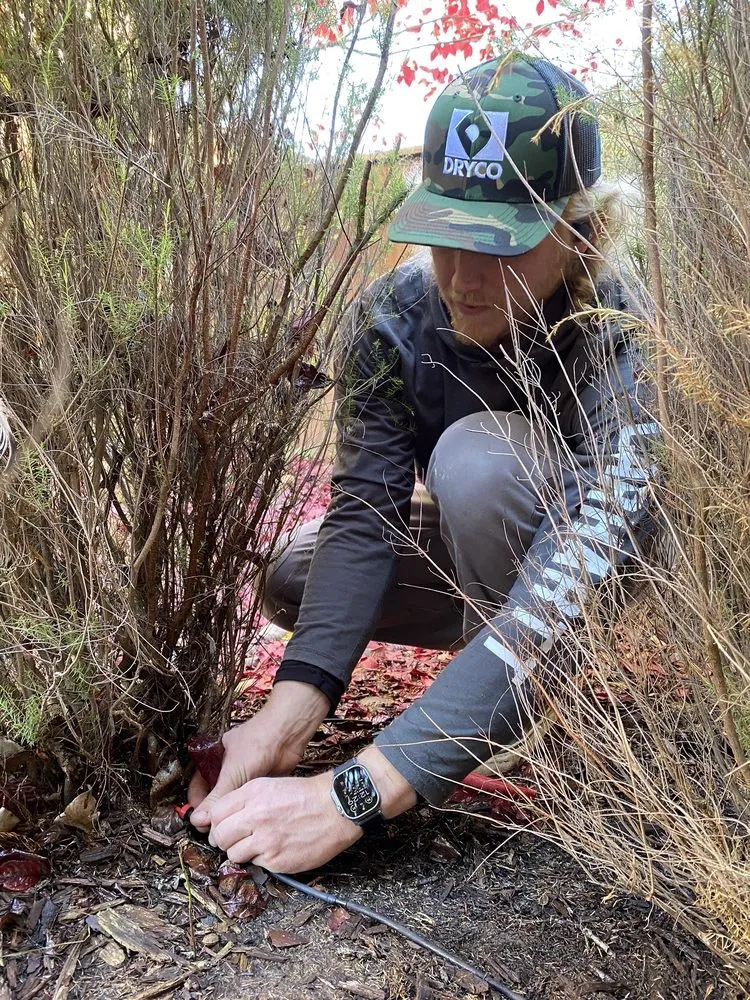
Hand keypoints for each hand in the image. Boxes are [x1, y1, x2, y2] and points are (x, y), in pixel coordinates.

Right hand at [189, 681, 329, 829]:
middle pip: (214, 795)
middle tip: (215, 831)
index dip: (197, 805)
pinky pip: (247, 798)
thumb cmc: (257, 743)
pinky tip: (246, 819)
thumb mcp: (232, 773)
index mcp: (212, 760)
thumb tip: (198, 820)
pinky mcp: (258, 781)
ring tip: (230, 828)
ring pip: (232, 799)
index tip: (200, 823)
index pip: (198, 787)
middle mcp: (226, 768)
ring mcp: (243, 775)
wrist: (287, 734)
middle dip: (214, 812)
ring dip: (231, 812)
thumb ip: (216, 798)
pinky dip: (245, 808)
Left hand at [204, 746, 417, 872]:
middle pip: (219, 837)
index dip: (219, 821)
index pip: (216, 814)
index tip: (226, 825)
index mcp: (252, 794)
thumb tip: (221, 816)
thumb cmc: (304, 795)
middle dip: (225, 839)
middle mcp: (255, 817)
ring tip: (259, 843)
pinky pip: (256, 864)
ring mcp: (265, 841)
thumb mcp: (270, 784)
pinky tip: (277, 848)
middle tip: (237, 838)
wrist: (336, 808)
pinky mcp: (276, 861)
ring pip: (233, 855)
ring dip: (242, 851)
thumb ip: (244, 799)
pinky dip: (263, 859)